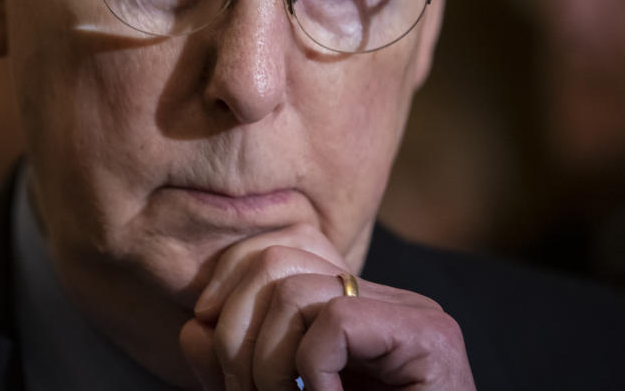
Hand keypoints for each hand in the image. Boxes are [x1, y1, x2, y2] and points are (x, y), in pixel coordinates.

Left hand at [179, 224, 474, 389]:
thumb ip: (236, 368)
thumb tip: (192, 328)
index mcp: (351, 303)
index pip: (275, 250)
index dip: (228, 284)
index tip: (209, 341)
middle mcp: (384, 296)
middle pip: (276, 260)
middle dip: (237, 331)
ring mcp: (413, 312)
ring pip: (295, 292)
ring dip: (266, 365)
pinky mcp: (432, 337)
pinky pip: (334, 322)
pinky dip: (310, 372)